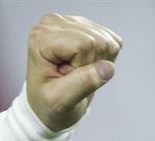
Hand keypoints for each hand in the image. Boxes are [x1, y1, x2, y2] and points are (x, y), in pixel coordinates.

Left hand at [26, 13, 122, 131]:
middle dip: (90, 65)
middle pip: (96, 40)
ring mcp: (73, 22)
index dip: (81, 66)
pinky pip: (113, 42)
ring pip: (107, 41)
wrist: (49, 104)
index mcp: (41, 36)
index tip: (64, 77)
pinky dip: (104, 59)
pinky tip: (86, 66)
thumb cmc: (47, 104)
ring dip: (98, 63)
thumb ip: (82, 84)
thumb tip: (108, 68)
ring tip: (76, 73)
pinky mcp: (89, 27)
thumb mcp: (60, 101)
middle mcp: (55, 22)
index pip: (83, 44)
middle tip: (71, 77)